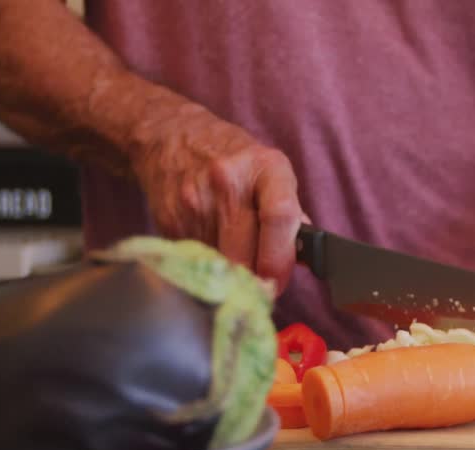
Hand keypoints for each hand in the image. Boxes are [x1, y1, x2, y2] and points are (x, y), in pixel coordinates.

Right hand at [133, 104, 305, 293]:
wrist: (170, 136)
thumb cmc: (232, 157)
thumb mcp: (269, 170)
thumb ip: (289, 212)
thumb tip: (304, 258)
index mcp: (264, 167)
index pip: (279, 216)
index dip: (280, 259)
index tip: (277, 282)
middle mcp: (228, 181)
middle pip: (244, 252)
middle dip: (254, 280)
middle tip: (259, 289)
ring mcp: (195, 201)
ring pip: (220, 262)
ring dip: (230, 272)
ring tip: (234, 257)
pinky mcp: (171, 220)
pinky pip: (197, 258)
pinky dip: (208, 263)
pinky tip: (210, 244)